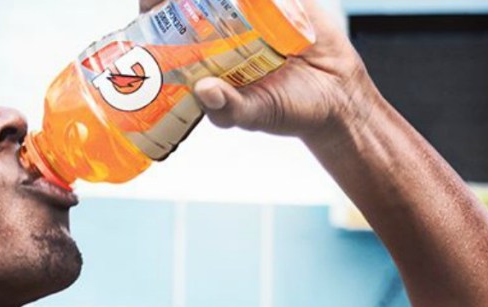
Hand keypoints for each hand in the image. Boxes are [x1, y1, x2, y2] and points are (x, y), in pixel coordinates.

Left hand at [140, 0, 376, 139]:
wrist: (338, 95)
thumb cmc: (287, 109)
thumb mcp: (254, 114)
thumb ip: (228, 109)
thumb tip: (204, 91)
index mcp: (204, 55)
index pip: (167, 26)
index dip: (155, 11)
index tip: (150, 4)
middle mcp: (222, 29)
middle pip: (191, 0)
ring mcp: (250, 11)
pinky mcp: (281, 0)